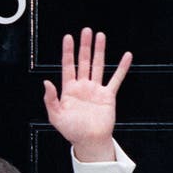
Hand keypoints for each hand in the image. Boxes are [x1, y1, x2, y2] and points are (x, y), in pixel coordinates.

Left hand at [43, 28, 131, 162]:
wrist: (89, 142)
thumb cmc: (72, 131)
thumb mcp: (55, 117)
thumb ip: (50, 99)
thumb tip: (46, 82)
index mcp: (69, 90)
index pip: (68, 66)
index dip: (68, 52)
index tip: (68, 38)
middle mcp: (83, 87)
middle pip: (83, 61)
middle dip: (84, 46)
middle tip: (86, 30)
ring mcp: (96, 90)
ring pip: (98, 66)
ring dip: (99, 51)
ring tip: (100, 36)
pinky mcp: (108, 95)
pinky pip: (116, 79)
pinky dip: (122, 67)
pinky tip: (126, 56)